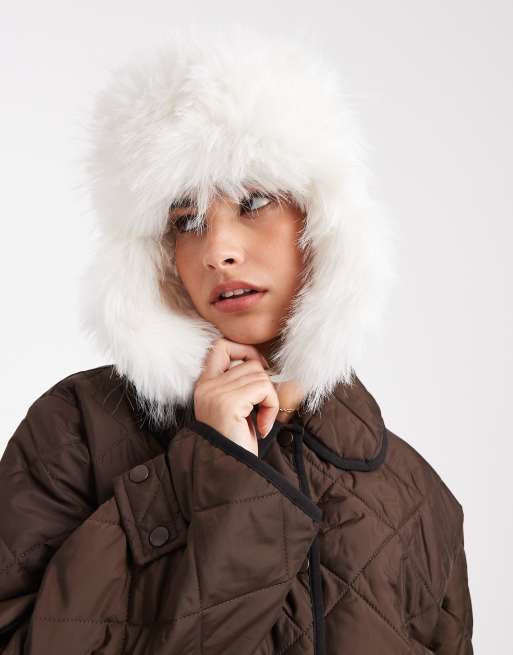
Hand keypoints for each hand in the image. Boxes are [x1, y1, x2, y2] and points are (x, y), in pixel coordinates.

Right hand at [193, 337, 279, 455]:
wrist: (229, 472)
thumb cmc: (236, 443)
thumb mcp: (236, 408)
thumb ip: (241, 385)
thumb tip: (264, 365)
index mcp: (204, 385)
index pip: (220, 346)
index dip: (245, 351)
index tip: (258, 371)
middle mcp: (206, 386)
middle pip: (250, 363)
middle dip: (264, 386)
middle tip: (262, 410)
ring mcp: (216, 393)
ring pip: (260, 375)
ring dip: (269, 399)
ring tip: (261, 422)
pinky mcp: (229, 402)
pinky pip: (264, 389)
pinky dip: (271, 407)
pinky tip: (262, 427)